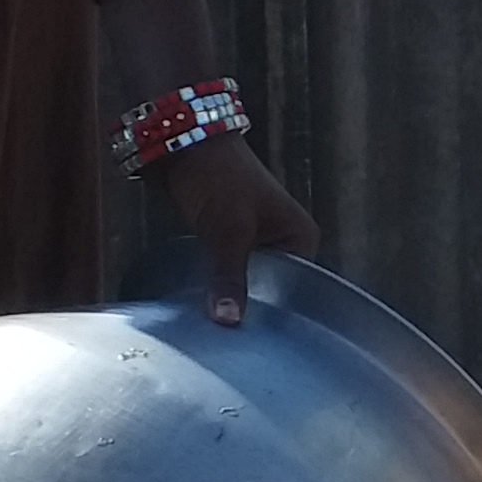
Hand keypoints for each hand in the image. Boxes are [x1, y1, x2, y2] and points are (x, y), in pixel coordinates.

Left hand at [156, 136, 320, 327]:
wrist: (180, 143)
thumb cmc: (218, 176)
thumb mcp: (228, 229)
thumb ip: (230, 276)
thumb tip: (229, 320)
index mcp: (300, 239)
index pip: (297, 291)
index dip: (276, 313)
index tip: (254, 338)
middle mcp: (284, 245)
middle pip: (271, 290)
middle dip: (251, 308)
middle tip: (232, 338)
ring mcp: (255, 245)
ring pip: (246, 285)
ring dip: (231, 298)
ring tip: (218, 327)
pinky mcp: (228, 245)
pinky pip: (227, 276)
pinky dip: (217, 288)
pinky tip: (205, 306)